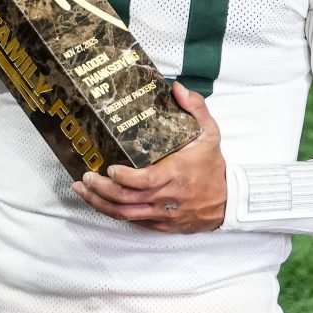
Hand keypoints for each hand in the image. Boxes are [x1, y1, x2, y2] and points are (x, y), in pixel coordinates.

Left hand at [73, 83, 225, 232]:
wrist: (229, 201)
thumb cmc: (214, 166)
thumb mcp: (210, 133)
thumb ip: (195, 108)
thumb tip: (177, 88)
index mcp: (176, 174)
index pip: (146, 181)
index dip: (124, 178)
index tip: (110, 169)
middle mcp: (167, 197)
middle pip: (128, 200)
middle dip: (102, 190)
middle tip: (86, 177)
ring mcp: (163, 214)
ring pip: (126, 215)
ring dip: (100, 203)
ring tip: (83, 190)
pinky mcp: (162, 224)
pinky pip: (134, 222)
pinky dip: (114, 214)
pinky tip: (100, 203)